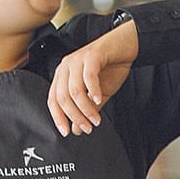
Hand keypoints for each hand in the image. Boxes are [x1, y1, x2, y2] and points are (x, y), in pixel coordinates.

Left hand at [48, 20, 138, 136]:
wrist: (127, 46)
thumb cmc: (111, 67)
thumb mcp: (97, 94)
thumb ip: (87, 110)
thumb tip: (77, 130)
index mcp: (63, 75)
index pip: (53, 100)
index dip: (58, 118)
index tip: (67, 132)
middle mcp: (66, 66)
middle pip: (63, 97)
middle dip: (75, 117)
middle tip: (87, 128)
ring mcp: (77, 59)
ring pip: (75, 90)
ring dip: (86, 109)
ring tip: (96, 119)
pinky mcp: (92, 55)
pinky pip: (88, 76)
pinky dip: (94, 91)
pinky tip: (99, 100)